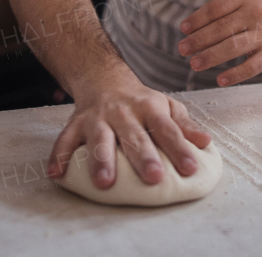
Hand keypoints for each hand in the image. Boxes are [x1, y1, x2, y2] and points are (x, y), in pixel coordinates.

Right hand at [46, 71, 210, 189]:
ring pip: (99, 139)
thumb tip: (205, 142)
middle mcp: (123, 112)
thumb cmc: (142, 102)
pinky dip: (59, 156)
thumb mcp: (166, 107)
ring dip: (102, 160)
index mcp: (149, 108)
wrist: (104, 79)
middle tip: (153, 177)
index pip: (167, 130)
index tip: (190, 168)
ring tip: (105, 183)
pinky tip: (56, 174)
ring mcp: (98, 117)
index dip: (179, 148)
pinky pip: (65, 140)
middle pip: (134, 136)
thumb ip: (183, 125)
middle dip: (143, 157)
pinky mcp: (76, 123)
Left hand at [179, 0, 261, 86]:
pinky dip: (234, 74)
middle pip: (222, 28)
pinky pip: (251, 66)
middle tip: (182, 49)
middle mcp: (256, 14)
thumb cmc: (259, 16)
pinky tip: (220, 80)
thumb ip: (220, 14)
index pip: (216, 8)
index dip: (197, 19)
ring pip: (234, 47)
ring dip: (211, 56)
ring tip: (194, 64)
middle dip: (199, 40)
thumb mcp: (243, 4)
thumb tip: (189, 31)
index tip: (183, 29)